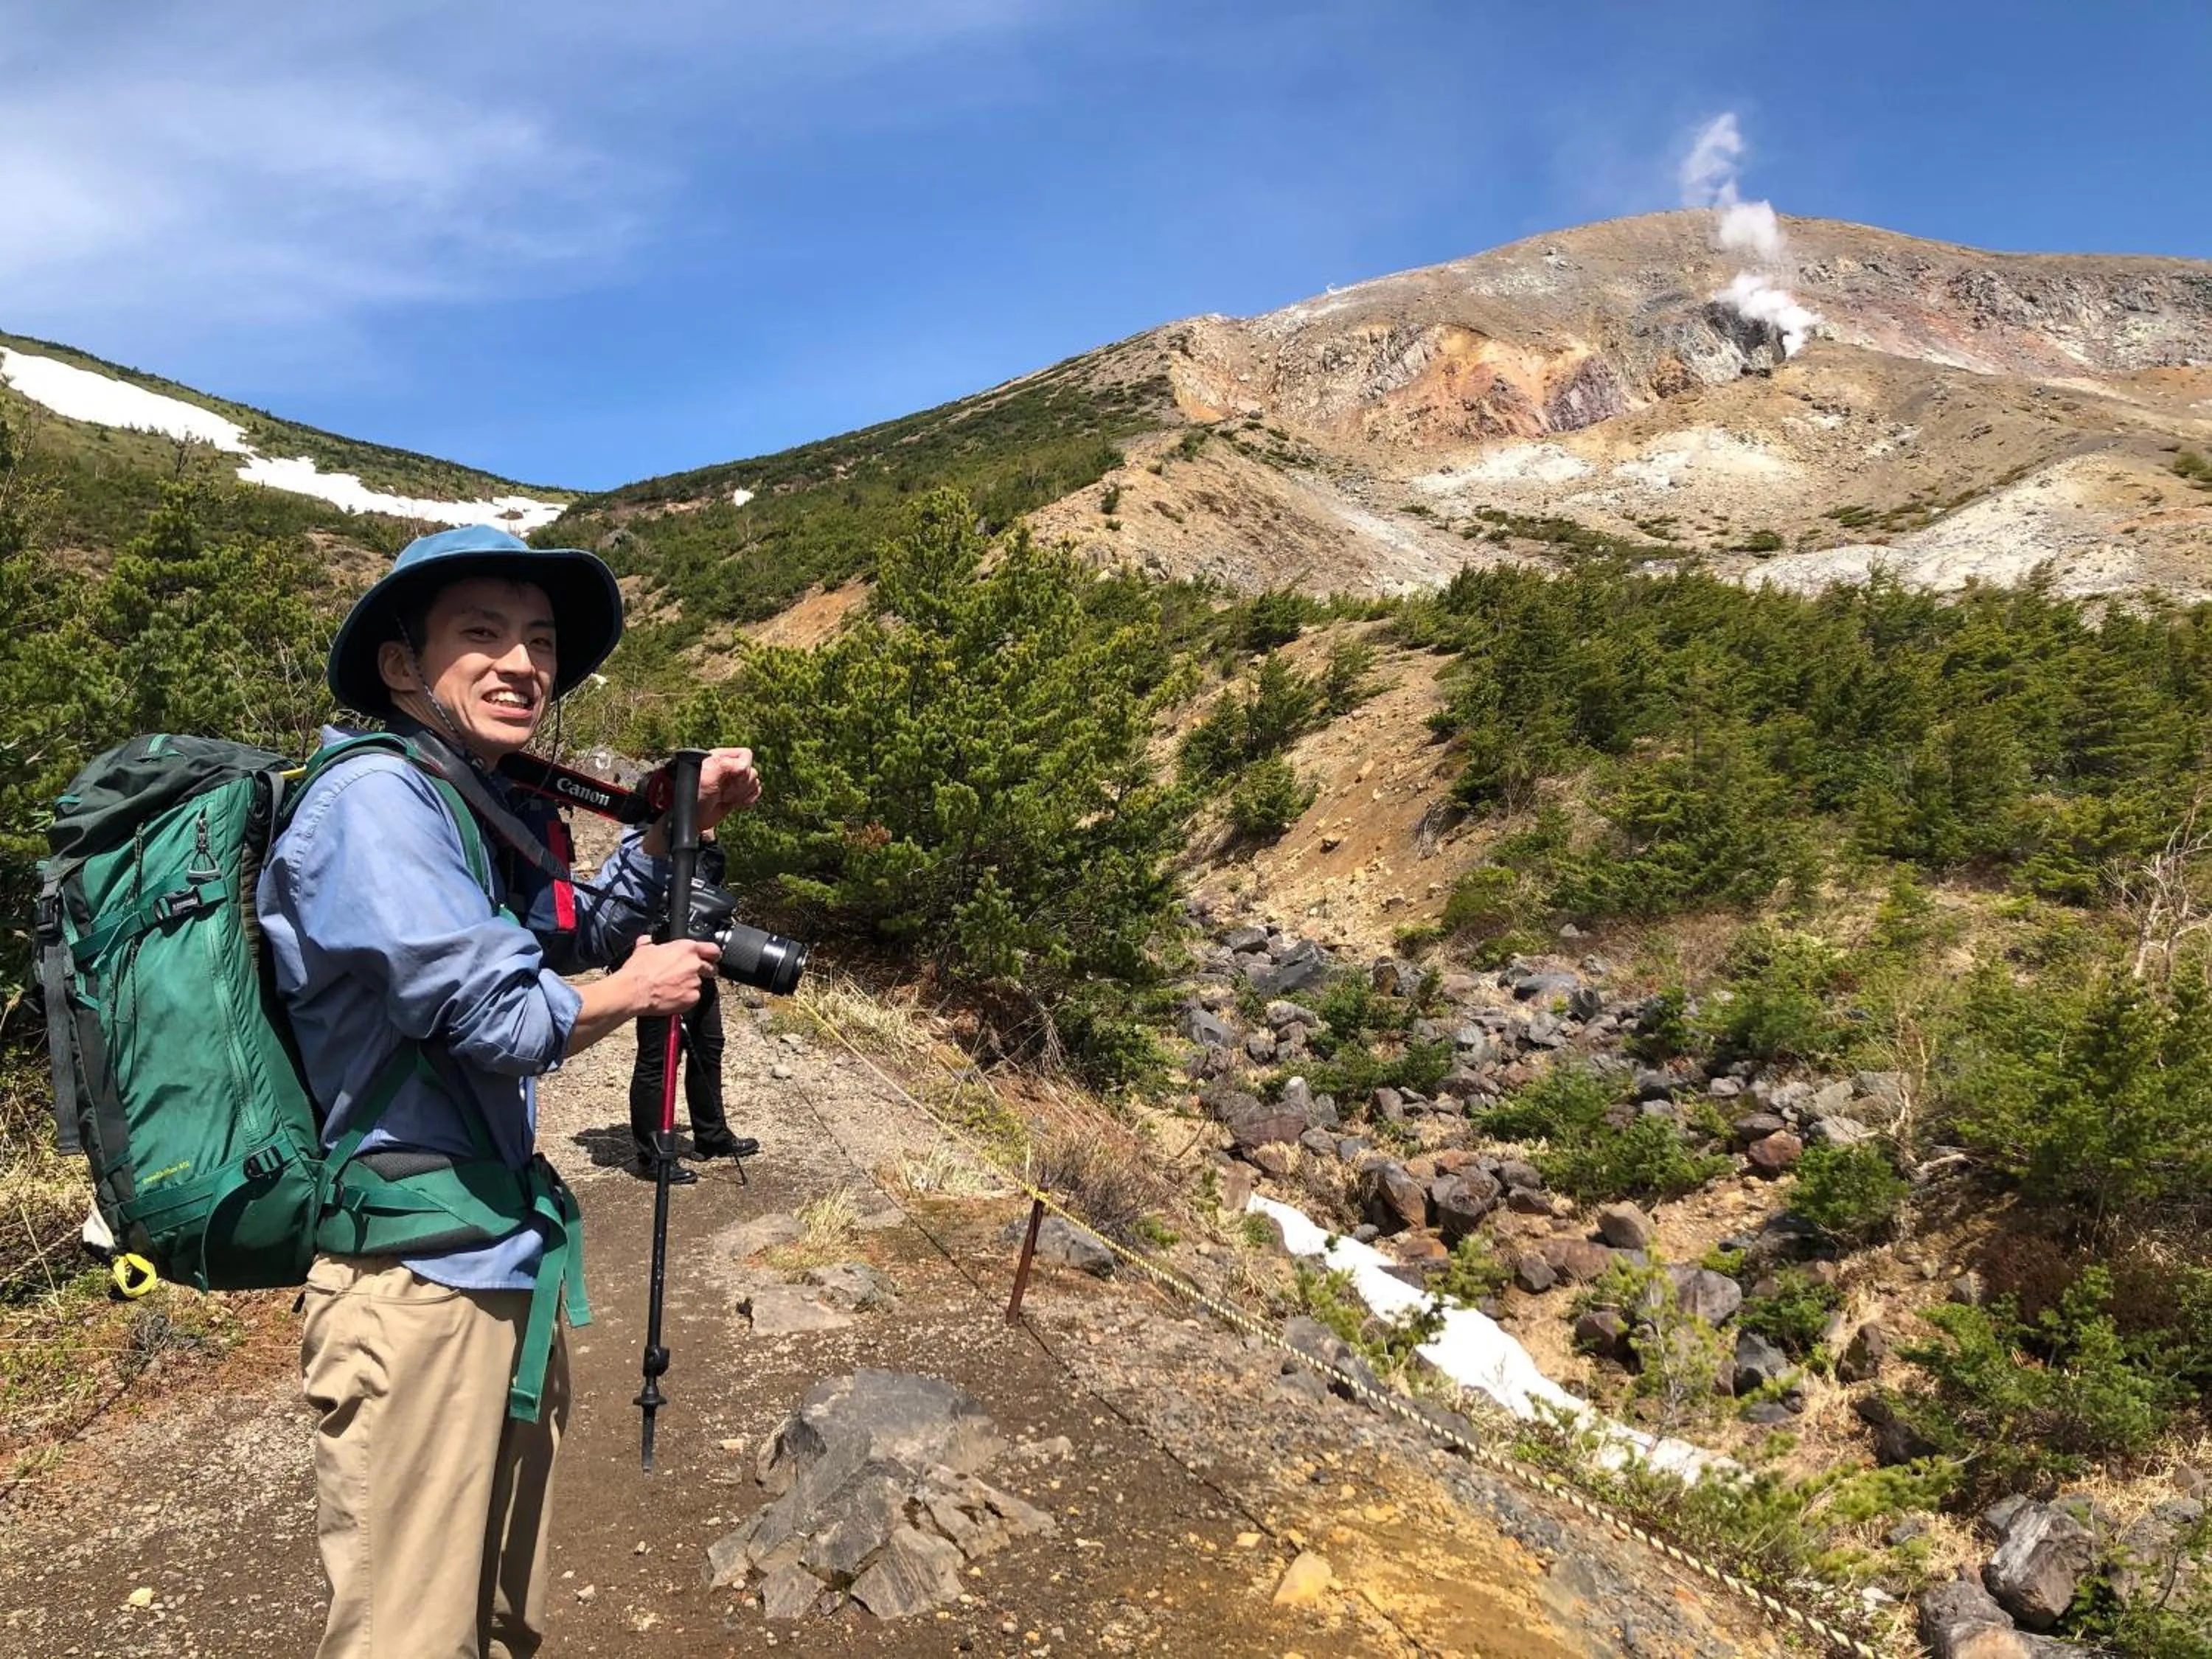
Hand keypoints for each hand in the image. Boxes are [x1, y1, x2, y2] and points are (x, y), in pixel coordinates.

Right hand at [615, 938, 718, 1016]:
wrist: (634, 991)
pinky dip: (687, 998)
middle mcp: (694, 964)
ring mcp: (695, 982)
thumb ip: (650, 942)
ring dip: (692, 985)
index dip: (713, 955)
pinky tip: (674, 997)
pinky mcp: (692, 998)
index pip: (713, 949)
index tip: (712, 958)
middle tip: (692, 975)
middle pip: (711, 968)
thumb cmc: (638, 971)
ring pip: (701, 984)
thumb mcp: (644, 948)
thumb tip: (647, 940)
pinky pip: (694, 997)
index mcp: (686, 948)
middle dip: (705, 971)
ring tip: (676, 988)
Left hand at [640, 747, 762, 854]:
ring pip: (755, 782)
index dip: (743, 768)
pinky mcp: (738, 795)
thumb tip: (743, 765)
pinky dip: (748, 799)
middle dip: (740, 785)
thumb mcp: (706, 778)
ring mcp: (734, 782)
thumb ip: (725, 766)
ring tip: (726, 799)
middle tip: (723, 794)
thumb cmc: (692, 796)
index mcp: (720, 758)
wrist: (690, 818)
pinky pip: (755, 792)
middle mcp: (729, 768)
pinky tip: (735, 803)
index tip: (730, 780)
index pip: (745, 755)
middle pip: (752, 771)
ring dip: (743, 793)